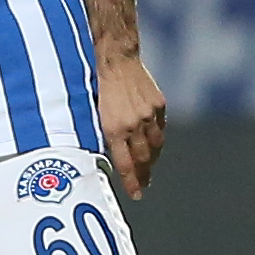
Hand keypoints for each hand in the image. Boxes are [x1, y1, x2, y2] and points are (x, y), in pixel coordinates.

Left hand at [97, 50, 166, 198]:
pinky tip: (153, 144)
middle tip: (143, 186)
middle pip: (143, 159)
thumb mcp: (94, 115)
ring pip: (156, 146)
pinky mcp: (158, 104)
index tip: (136, 195)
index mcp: (115, 129)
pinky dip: (157, 139)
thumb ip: (105, 136)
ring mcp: (149, 115)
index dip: (131, 183)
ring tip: (149, 169)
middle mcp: (134, 125)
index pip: (125, 164)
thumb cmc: (97, 86)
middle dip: (143, 175)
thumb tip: (112, 157)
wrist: (115, 59)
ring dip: (152, 160)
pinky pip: (160, 128)